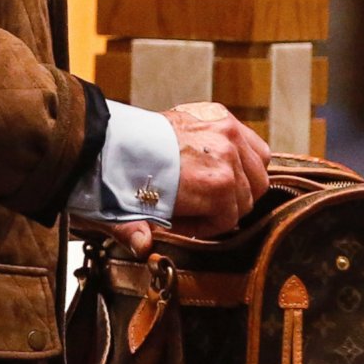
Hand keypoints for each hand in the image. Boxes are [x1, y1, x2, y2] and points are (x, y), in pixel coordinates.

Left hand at [93, 103, 268, 255]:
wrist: (105, 137)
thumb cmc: (118, 176)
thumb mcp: (125, 214)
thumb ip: (136, 233)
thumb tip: (143, 247)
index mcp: (213, 185)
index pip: (231, 218)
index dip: (208, 227)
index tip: (187, 224)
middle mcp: (227, 156)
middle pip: (249, 196)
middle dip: (226, 207)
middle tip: (200, 208)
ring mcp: (226, 132)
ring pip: (258, 170)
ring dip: (241, 182)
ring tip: (213, 188)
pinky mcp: (220, 116)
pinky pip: (254, 145)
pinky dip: (247, 157)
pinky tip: (225, 165)